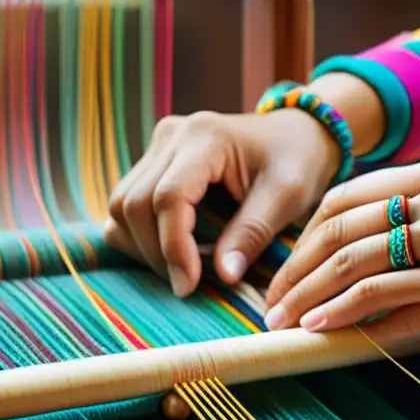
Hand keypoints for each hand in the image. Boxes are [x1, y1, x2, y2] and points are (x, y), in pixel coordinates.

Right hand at [104, 109, 340, 296]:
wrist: (295, 134)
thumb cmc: (297, 162)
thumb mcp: (287, 196)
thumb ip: (253, 233)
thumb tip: (223, 276)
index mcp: (206, 137)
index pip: (169, 197)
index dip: (173, 247)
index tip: (188, 285)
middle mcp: (172, 135)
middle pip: (136, 203)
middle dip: (156, 253)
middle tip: (187, 285)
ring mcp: (158, 146)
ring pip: (122, 205)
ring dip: (142, 246)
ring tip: (180, 269)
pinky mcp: (153, 161)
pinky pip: (125, 203)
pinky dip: (137, 235)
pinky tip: (170, 252)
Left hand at [264, 155, 419, 342]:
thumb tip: (376, 236)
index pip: (348, 197)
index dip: (308, 232)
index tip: (290, 259)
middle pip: (341, 233)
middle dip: (295, 268)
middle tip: (272, 298)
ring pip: (357, 271)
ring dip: (310, 298)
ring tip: (282, 321)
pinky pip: (393, 308)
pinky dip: (350, 320)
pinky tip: (323, 331)